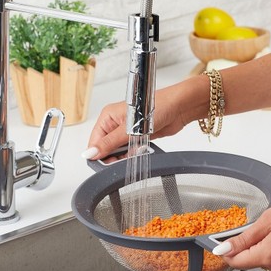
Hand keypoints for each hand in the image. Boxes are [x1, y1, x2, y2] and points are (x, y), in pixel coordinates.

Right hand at [84, 81, 199, 159]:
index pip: (95, 140)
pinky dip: (135, 153)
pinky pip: (131, 151)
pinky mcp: (138, 137)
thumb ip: (109, 143)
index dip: (98, 154)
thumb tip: (91, 153)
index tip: (105, 164)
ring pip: (119, 151)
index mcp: (108, 116)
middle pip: (106, 147)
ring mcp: (127, 130)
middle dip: (114, 156)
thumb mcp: (128, 128)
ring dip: (126, 155)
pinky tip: (141, 149)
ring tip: (136, 150)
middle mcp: (116, 123)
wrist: (178, 108)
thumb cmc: (157, 106)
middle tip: (124, 158)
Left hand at [213, 195, 270, 270]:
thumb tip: (224, 249)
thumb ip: (244, 238)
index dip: (228, 252)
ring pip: (270, 263)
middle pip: (254, 261)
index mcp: (268, 255)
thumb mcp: (269, 219)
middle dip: (255, 245)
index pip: (236, 262)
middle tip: (268, 227)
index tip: (224, 244)